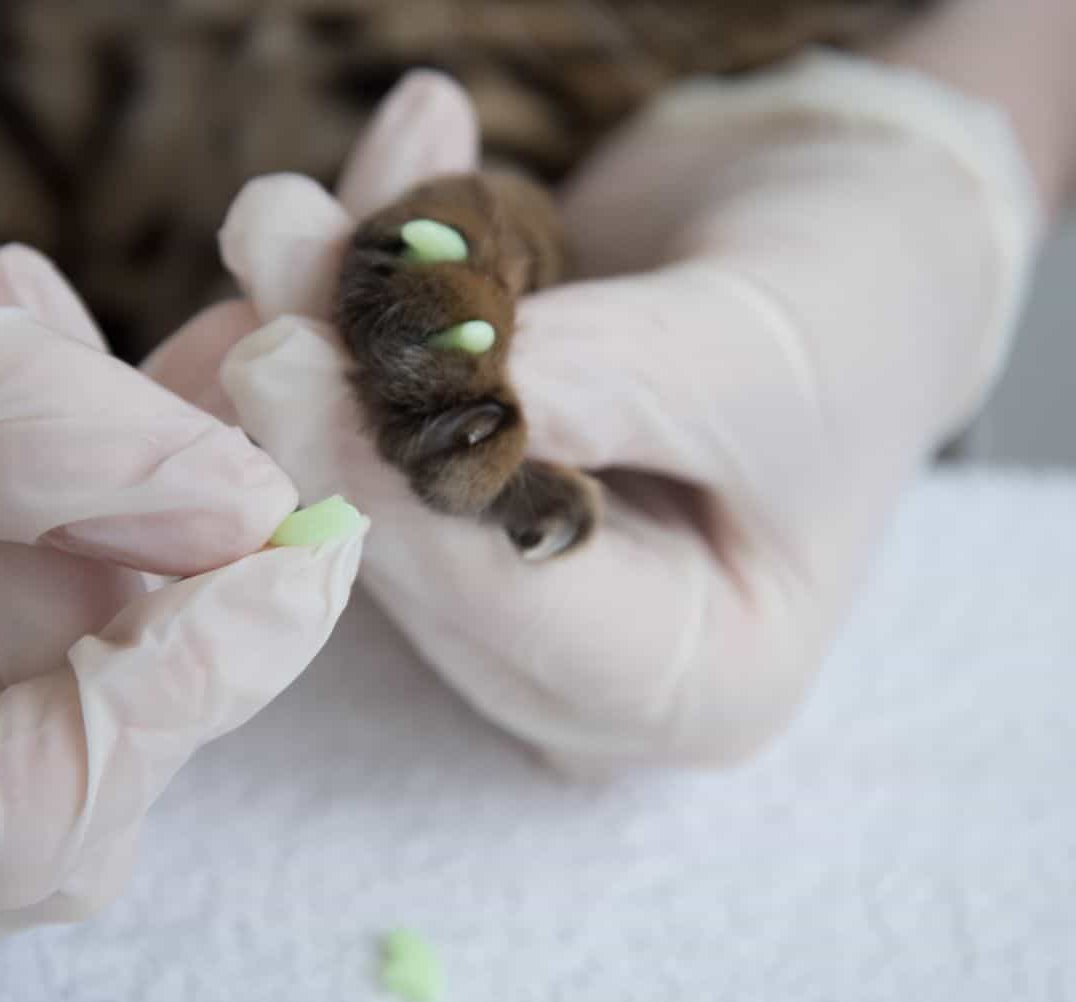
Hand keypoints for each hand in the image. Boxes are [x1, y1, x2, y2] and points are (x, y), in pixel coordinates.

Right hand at [0, 3, 363, 929]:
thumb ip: (50, 443)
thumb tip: (255, 516)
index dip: (174, 703)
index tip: (295, 556)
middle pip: (54, 785)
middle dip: (153, 613)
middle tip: (170, 440)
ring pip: (65, 688)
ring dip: (120, 521)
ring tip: (39, 336)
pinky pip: (39, 602)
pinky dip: (84, 492)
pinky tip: (37, 351)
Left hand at [149, 56, 1042, 769]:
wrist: (844, 245)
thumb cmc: (852, 311)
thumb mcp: (763, 346)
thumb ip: (612, 378)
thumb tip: (441, 377)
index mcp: (689, 683)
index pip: (512, 607)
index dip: (386, 485)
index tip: (282, 362)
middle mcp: (575, 666)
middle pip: (412, 545)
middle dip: (327, 389)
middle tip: (268, 243)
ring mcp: (504, 588)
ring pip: (366, 472)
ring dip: (320, 329)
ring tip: (286, 211)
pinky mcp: (450, 506)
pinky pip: (367, 415)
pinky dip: (353, 304)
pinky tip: (347, 199)